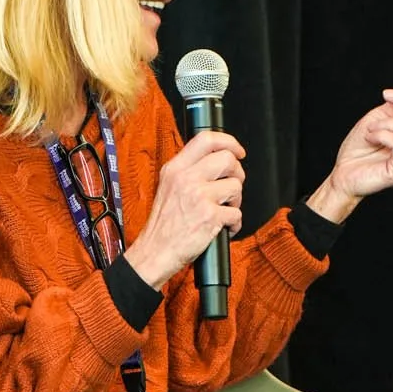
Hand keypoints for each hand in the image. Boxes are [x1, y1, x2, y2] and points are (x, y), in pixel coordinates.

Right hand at [124, 129, 245, 290]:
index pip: (206, 139)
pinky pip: (237, 214)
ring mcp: (199, 197)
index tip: (237, 151)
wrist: (154, 252)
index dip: (229, 142)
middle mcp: (186, 178)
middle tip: (232, 186)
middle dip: (237, 173)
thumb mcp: (168, 187)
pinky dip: (235, 224)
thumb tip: (215, 161)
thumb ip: (188, 171)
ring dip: (236, 201)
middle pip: (227, 159)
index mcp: (175, 169)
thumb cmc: (163, 225)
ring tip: (224, 211)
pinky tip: (224, 228)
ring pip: (236, 186)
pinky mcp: (210, 217)